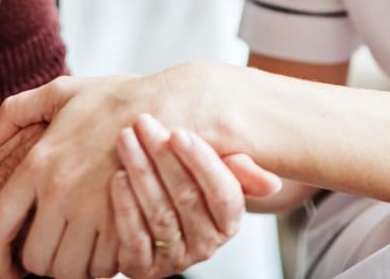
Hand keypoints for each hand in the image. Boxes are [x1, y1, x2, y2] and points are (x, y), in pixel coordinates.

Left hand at [0, 67, 268, 278]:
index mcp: (38, 163)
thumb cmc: (121, 99)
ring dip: (74, 267)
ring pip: (70, 271)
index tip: (5, 269)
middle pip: (36, 259)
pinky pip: (105, 268)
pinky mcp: (127, 225)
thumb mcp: (63, 92)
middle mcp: (61, 192)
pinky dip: (104, 265)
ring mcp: (95, 211)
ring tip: (83, 249)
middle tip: (55, 252)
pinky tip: (108, 246)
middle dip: (42, 263)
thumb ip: (16, 111)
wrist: (177, 106)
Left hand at [111, 114, 281, 278]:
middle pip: (187, 199)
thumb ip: (239, 171)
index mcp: (229, 221)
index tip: (179, 133)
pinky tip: (117, 177)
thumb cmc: (185, 180)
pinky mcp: (142, 268)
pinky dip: (125, 207)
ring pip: (159, 216)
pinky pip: (134, 240)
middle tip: (144, 124)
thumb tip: (272, 184)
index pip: (224, 195)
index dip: (202, 163)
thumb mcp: (215, 172)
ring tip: (127, 140)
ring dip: (141, 174)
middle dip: (163, 158)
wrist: (149, 209)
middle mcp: (205, 245)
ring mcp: (173, 259)